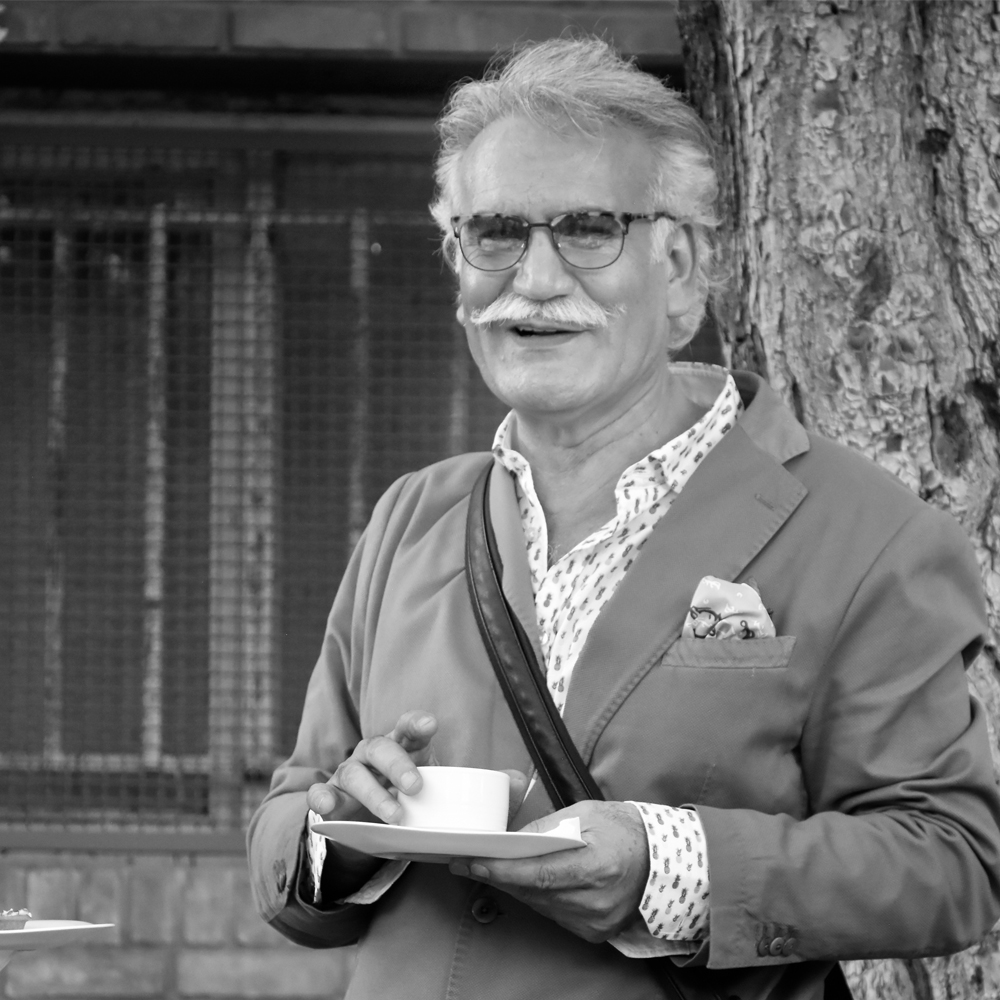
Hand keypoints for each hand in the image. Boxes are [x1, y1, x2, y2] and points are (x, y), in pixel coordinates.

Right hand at [306, 710, 438, 823]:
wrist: (375, 822)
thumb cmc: (407, 799)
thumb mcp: (428, 792)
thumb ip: (442, 795)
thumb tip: (467, 815)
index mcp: (401, 746)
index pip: (408, 728)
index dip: (418, 724)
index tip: (430, 725)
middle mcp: (373, 753)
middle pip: (381, 748)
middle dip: (398, 765)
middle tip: (415, 786)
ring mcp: (350, 772)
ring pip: (354, 774)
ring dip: (374, 794)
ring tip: (395, 815)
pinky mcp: (331, 795)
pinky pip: (320, 792)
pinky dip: (321, 798)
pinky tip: (327, 805)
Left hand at [448, 800, 648, 942]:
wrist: (660, 859)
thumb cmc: (623, 829)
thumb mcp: (586, 813)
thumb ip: (547, 827)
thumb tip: (512, 839)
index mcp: (598, 865)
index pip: (540, 873)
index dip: (504, 870)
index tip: (475, 863)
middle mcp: (596, 899)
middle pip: (534, 892)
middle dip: (500, 876)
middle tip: (471, 862)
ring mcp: (596, 919)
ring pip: (540, 905)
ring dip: (516, 887)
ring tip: (493, 868)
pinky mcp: (595, 931)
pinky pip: (554, 914)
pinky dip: (537, 898)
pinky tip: (527, 882)